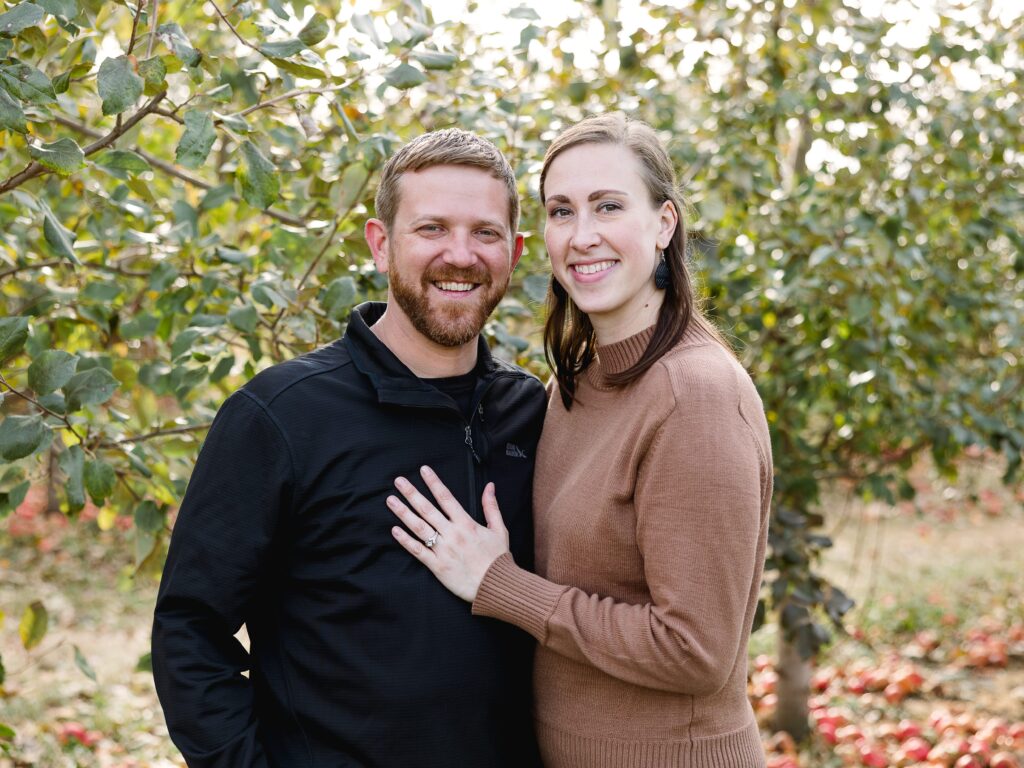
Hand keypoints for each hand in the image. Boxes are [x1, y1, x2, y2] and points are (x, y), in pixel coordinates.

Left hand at [388, 466, 509, 602]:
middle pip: (428, 509)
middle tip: (398, 481)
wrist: (496, 586)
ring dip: (403, 513)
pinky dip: (406, 541)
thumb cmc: (498, 559)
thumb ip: (491, 506)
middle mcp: (452, 534)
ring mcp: (443, 550)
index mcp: (466, 524)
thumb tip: (490, 486)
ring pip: (419, 528)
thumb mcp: (499, 529)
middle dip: (412, 493)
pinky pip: (418, 551)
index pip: (446, 498)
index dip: (434, 483)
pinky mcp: (437, 566)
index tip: (423, 470)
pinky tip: (395, 530)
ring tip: (391, 501)